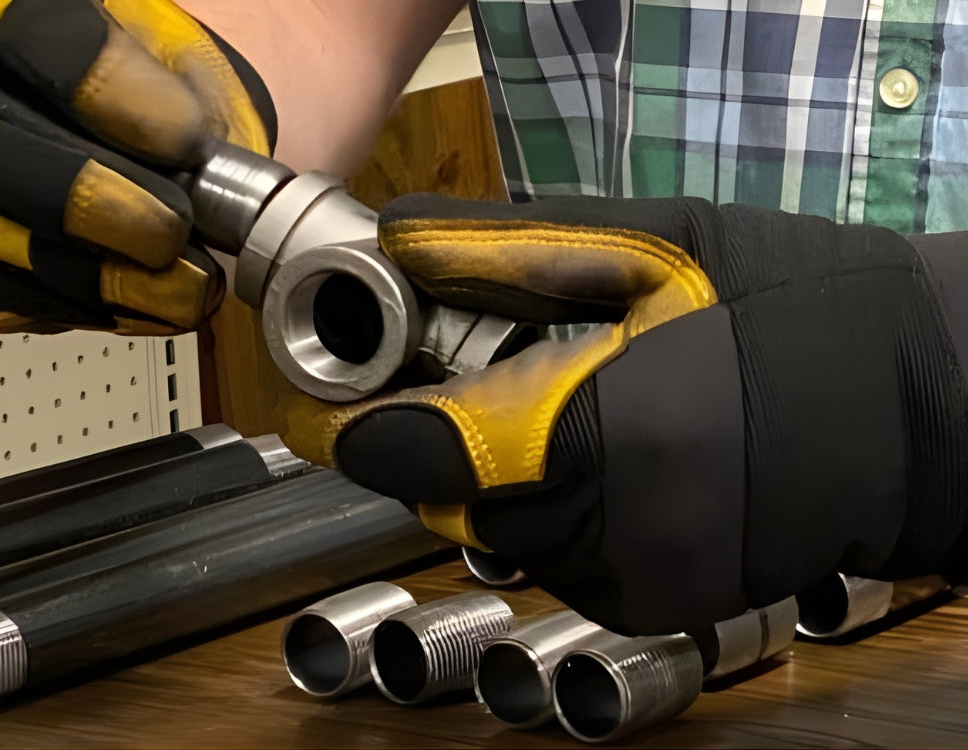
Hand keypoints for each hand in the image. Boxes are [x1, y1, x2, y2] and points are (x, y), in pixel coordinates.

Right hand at [0, 0, 275, 334]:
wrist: (130, 143)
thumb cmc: (155, 96)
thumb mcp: (186, 68)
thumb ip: (194, 101)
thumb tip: (200, 166)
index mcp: (8, 20)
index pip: (39, 45)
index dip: (115, 97)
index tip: (184, 136)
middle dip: (95, 202)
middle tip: (171, 225)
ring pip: (5, 243)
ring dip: (111, 275)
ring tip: (187, 279)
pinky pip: (22, 303)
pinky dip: (101, 310)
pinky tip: (153, 299)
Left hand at [284, 193, 967, 634]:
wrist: (919, 406)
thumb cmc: (790, 308)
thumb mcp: (648, 250)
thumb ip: (505, 253)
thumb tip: (391, 247)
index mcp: (585, 430)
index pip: (409, 452)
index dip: (343, 429)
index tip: (310, 409)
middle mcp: (597, 530)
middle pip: (442, 497)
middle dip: (432, 442)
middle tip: (472, 378)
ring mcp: (626, 581)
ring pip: (494, 534)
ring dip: (495, 477)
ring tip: (564, 408)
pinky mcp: (651, 605)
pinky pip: (552, 561)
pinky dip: (548, 514)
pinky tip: (607, 459)